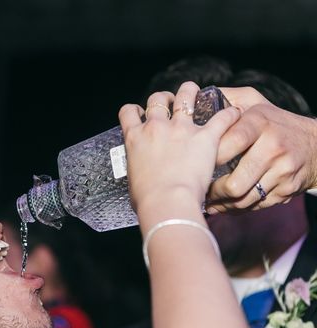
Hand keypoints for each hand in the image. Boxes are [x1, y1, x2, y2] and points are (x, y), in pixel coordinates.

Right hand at [119, 82, 241, 212]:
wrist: (166, 202)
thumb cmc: (147, 199)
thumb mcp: (133, 181)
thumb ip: (139, 169)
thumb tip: (144, 174)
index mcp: (135, 139)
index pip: (128, 113)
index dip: (136, 110)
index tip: (142, 114)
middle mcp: (156, 127)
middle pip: (158, 98)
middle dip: (165, 98)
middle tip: (171, 104)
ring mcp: (181, 129)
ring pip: (186, 95)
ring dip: (192, 92)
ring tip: (198, 95)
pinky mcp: (205, 136)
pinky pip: (222, 117)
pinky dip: (229, 113)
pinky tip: (233, 114)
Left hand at [206, 86, 316, 211]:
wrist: (315, 144)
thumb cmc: (273, 122)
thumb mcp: (254, 102)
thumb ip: (226, 99)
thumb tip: (195, 97)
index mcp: (259, 123)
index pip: (230, 143)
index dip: (208, 158)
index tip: (193, 165)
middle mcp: (273, 147)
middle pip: (234, 183)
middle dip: (212, 191)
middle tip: (198, 190)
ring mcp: (282, 171)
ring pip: (243, 199)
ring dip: (221, 204)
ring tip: (207, 200)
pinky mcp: (286, 189)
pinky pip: (254, 206)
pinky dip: (236, 208)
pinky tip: (224, 203)